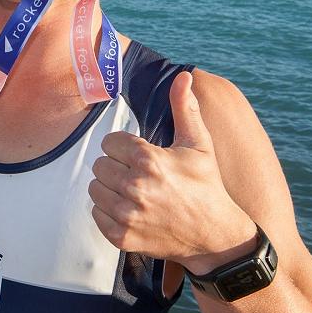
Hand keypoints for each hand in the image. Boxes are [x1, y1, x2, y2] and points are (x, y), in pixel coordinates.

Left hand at [89, 71, 256, 272]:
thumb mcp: (198, 144)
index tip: (140, 157)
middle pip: (100, 165)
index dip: (124, 148)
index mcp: (149, 160)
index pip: (109, 143)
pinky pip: (96, 214)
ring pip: (95, 189)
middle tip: (139, 177)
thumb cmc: (206, 185)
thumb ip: (184, 107)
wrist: (216, 235)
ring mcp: (128, 214)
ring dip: (110, 189)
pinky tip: (131, 211)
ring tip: (134, 193)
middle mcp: (135, 187)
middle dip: (117, 168)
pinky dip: (108, 212)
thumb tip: (183, 75)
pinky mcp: (122, 237)